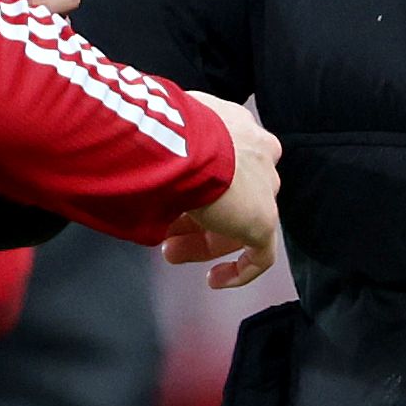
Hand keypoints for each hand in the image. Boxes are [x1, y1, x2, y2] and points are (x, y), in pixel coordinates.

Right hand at [163, 93, 280, 288]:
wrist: (181, 146)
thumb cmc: (163, 133)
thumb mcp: (163, 130)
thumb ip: (165, 148)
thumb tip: (141, 162)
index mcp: (237, 125)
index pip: (223, 160)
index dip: (195, 184)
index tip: (170, 200)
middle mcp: (257, 153)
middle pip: (230, 193)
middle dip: (194, 216)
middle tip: (164, 232)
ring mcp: (265, 188)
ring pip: (238, 221)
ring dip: (204, 241)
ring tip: (169, 252)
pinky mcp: (265, 219)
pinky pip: (260, 254)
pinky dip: (239, 270)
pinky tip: (214, 280)